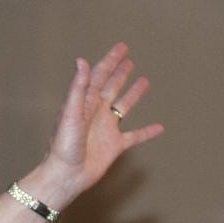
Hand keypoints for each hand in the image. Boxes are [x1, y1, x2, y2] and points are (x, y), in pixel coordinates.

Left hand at [0, 43, 162, 222]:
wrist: (66, 175)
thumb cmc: (64, 146)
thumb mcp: (70, 113)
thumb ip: (78, 88)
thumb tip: (82, 61)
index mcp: (84, 103)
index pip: (99, 76)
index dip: (109, 61)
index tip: (122, 48)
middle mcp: (96, 113)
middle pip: (110, 87)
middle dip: (119, 71)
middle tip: (128, 57)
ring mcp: (105, 129)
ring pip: (122, 106)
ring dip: (132, 94)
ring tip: (144, 80)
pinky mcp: (114, 146)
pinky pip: (134, 136)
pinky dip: (147, 132)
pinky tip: (159, 127)